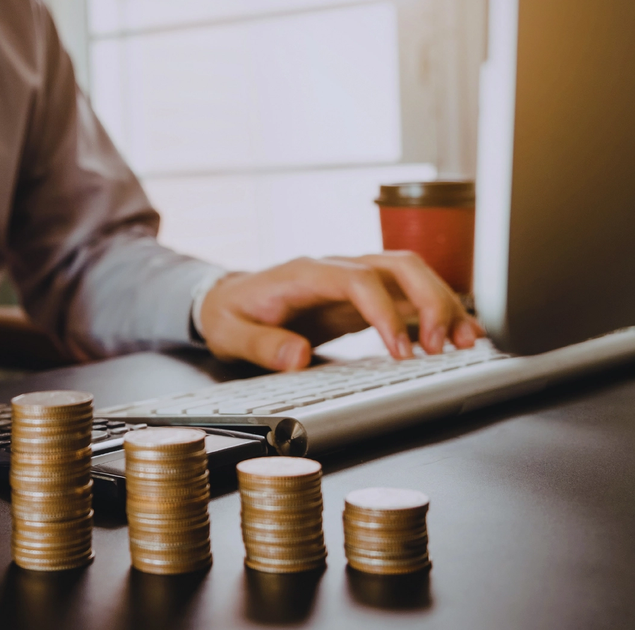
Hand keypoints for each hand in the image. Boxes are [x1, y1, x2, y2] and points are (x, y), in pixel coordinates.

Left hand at [199, 252, 484, 370]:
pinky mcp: (364, 296)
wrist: (229, 300)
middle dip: (430, 301)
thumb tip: (298, 355)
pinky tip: (458, 336)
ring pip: (412, 276)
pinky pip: (408, 296)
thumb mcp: (232, 333)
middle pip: (398, 266)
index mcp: (305, 274)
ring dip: (443, 304)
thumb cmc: (232, 314)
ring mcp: (354, 279)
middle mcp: (336, 269)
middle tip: (445, 346)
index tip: (401, 351)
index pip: (358, 280)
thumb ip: (262, 345)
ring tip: (467, 343)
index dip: (385, 312)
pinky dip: (436, 313)